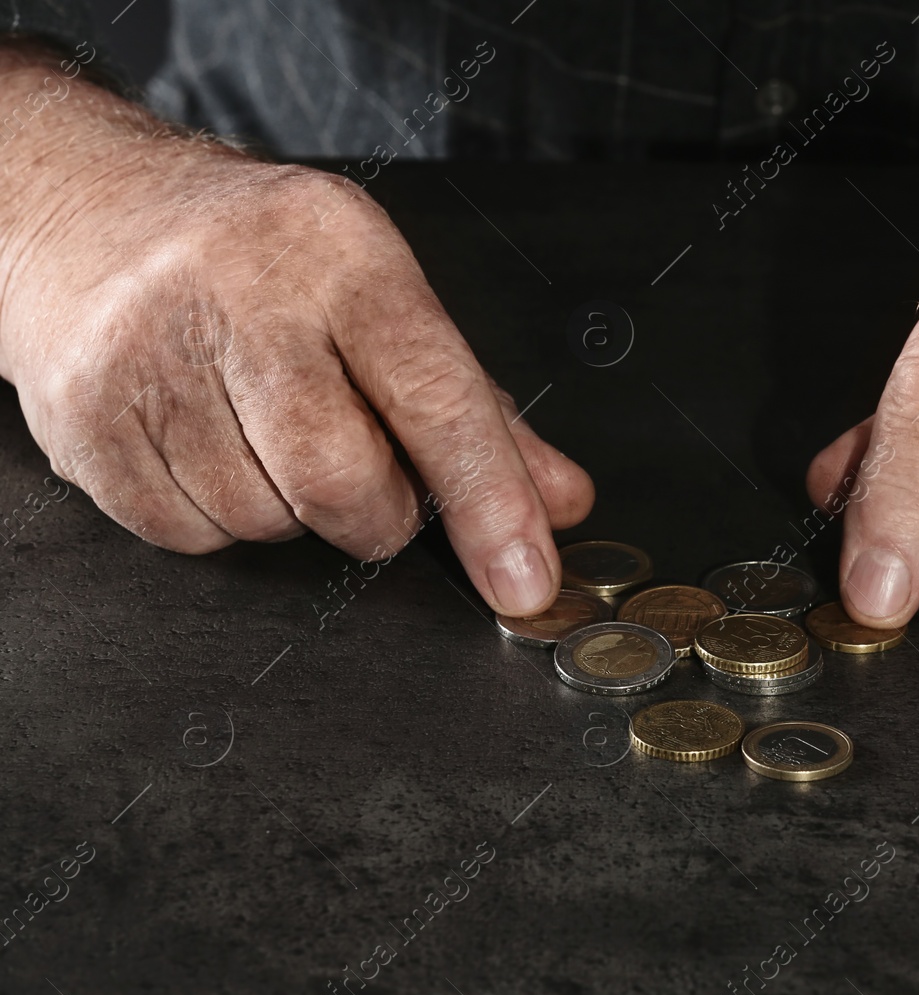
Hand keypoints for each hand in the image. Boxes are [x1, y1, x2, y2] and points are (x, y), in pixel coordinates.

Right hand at [0, 45, 590, 616]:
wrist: (86, 211)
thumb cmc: (260, 261)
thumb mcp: (381, 299)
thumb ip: (478, 412)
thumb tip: (558, 502)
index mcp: (340, 253)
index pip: (436, 397)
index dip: (490, 502)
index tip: (525, 581)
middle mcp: (239, 291)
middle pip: (342, 481)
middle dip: (375, 512)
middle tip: (362, 467)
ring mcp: (148, 354)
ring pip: (265, 521)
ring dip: (290, 510)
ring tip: (264, 429)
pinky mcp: (84, 418)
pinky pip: (189, 536)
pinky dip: (217, 517)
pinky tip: (206, 443)